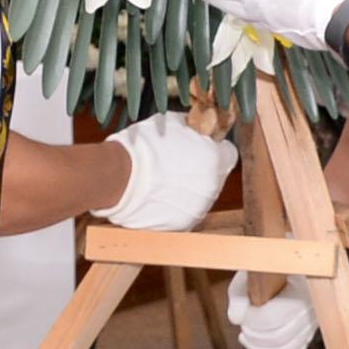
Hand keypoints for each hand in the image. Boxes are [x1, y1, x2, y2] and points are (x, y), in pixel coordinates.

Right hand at [99, 111, 239, 229]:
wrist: (119, 178)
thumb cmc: (143, 148)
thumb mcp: (172, 123)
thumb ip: (193, 127)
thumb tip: (197, 124)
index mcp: (215, 160)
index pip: (229, 154)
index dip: (215, 148)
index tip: (203, 147)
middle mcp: (212, 187)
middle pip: (215, 176)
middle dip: (201, 170)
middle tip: (176, 162)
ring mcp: (198, 209)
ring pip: (200, 196)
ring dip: (187, 189)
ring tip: (162, 180)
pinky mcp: (182, 225)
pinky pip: (184, 212)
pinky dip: (174, 206)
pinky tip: (157, 196)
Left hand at [224, 277, 315, 348]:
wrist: (283, 273)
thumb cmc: (262, 273)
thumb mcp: (246, 277)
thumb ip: (238, 296)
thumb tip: (235, 319)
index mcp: (296, 288)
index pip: (272, 318)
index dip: (252, 322)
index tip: (244, 316)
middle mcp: (308, 307)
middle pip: (279, 338)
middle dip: (254, 339)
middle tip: (243, 332)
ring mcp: (311, 323)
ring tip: (245, 340)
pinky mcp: (308, 334)